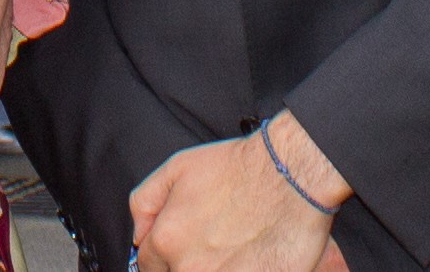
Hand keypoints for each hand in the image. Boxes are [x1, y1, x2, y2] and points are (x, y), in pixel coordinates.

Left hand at [128, 117, 341, 271]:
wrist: (291, 175)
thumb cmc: (242, 168)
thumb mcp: (177, 167)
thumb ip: (145, 203)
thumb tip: (138, 234)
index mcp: (167, 240)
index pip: (148, 266)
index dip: (164, 256)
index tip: (181, 249)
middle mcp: (189, 267)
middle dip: (187, 263)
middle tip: (210, 246)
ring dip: (211, 267)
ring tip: (230, 251)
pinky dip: (238, 269)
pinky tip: (247, 258)